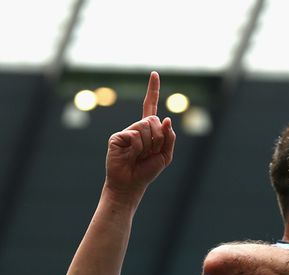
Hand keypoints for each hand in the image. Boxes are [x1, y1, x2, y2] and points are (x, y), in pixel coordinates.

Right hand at [104, 71, 175, 200]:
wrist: (131, 184)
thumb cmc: (147, 170)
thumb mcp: (165, 155)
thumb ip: (169, 138)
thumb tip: (168, 119)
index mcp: (149, 130)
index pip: (150, 106)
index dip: (152, 90)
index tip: (154, 73)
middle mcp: (137, 127)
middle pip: (154, 120)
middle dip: (158, 139)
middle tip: (150, 153)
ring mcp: (126, 131)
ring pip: (146, 127)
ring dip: (149, 144)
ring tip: (140, 155)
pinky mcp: (117, 137)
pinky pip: (135, 136)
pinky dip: (138, 148)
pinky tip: (130, 155)